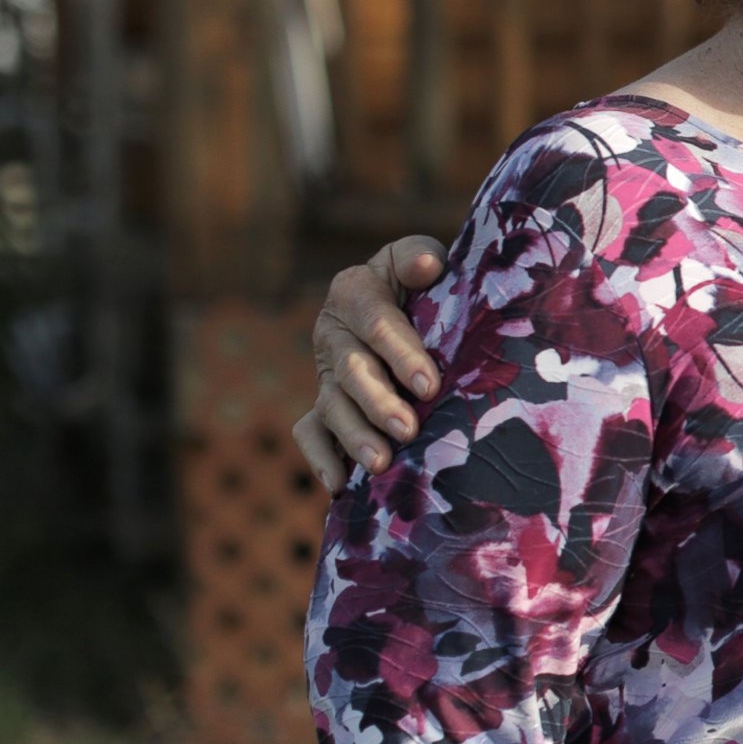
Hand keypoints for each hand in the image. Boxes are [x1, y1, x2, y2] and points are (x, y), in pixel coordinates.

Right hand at [291, 235, 448, 486]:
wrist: (410, 300)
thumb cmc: (424, 279)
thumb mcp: (420, 257)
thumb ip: (419, 257)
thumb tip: (429, 266)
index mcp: (354, 292)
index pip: (376, 324)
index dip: (401, 354)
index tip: (430, 384)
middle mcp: (333, 333)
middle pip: (351, 372)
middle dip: (379, 403)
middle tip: (408, 430)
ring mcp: (326, 372)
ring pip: (332, 406)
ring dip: (355, 437)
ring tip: (381, 464)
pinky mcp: (326, 403)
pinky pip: (311, 432)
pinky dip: (321, 457)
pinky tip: (340, 485)